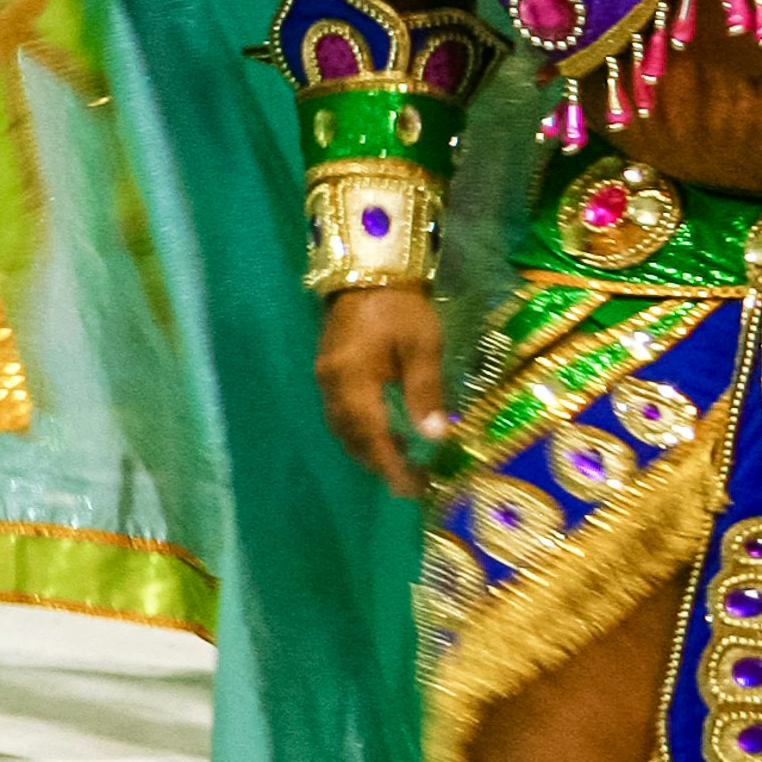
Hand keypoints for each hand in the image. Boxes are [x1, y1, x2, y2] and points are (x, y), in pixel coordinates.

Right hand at [311, 285, 456, 497]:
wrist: (369, 271)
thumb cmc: (401, 308)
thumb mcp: (422, 348)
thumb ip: (425, 394)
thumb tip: (436, 438)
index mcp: (353, 380)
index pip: (371, 435)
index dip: (390, 466)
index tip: (410, 490)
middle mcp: (332, 384)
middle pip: (351, 436)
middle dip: (379, 463)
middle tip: (410, 484)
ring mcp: (326, 377)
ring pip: (342, 427)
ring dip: (368, 448)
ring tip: (401, 462)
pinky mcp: (329, 370)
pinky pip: (341, 413)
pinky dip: (362, 431)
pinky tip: (386, 430)